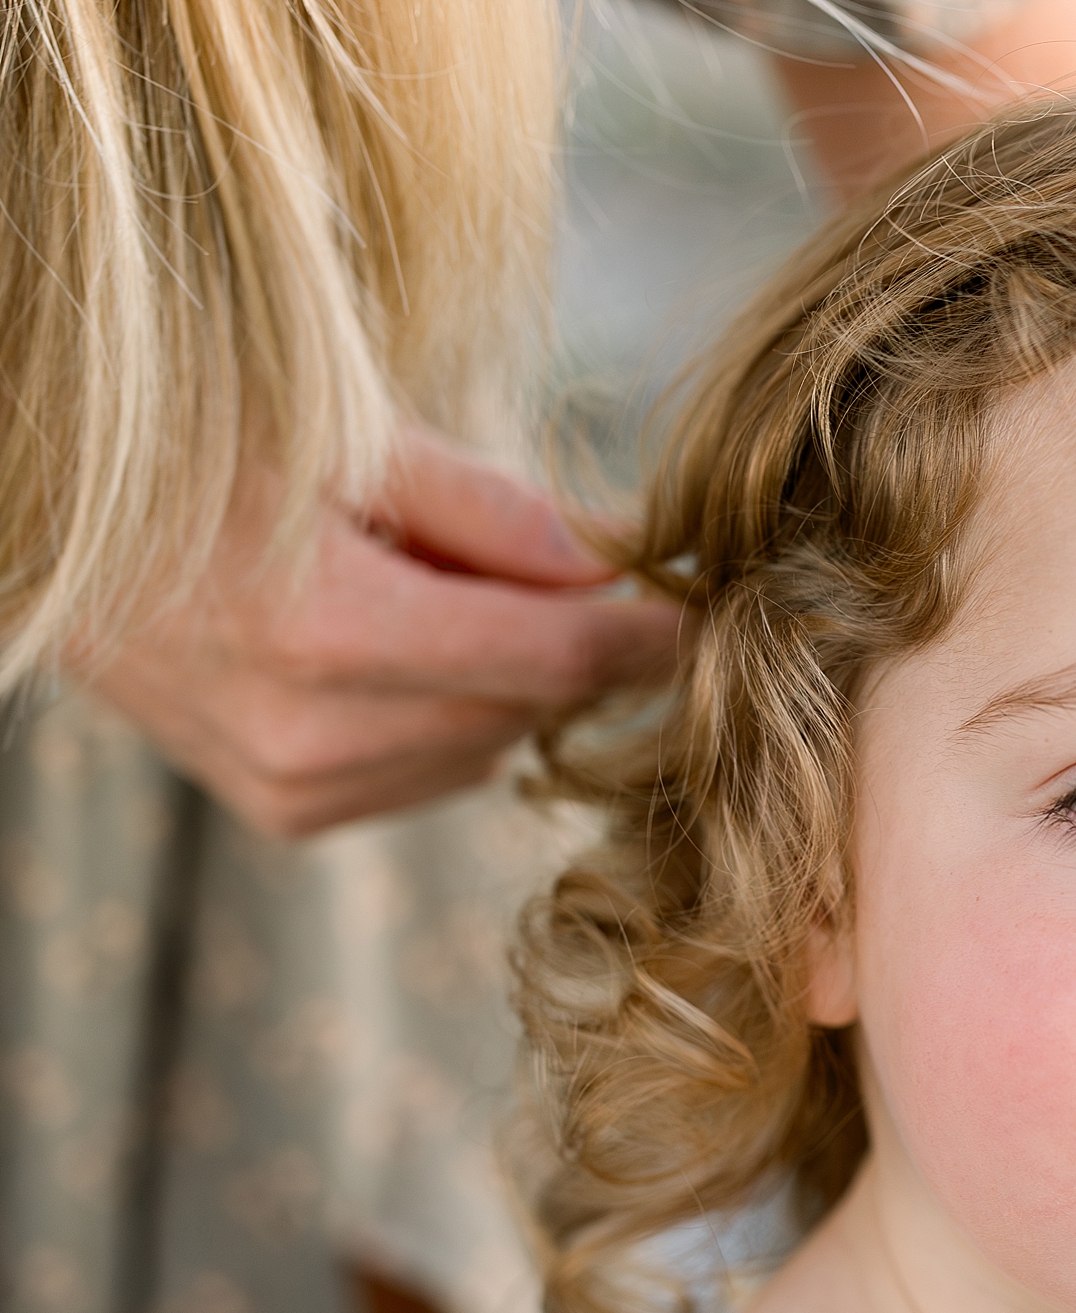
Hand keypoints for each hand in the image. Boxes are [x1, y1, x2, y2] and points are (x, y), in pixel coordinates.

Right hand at [80, 428, 684, 837]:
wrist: (58, 537)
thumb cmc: (197, 449)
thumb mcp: (345, 435)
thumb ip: (495, 509)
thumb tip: (625, 560)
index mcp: (324, 631)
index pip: (552, 659)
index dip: (648, 634)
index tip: (710, 606)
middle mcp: (308, 735)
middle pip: (531, 707)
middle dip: (569, 639)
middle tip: (555, 560)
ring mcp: (294, 788)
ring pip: (492, 746)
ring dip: (503, 677)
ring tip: (423, 586)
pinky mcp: (289, 813)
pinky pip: (435, 772)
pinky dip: (448, 714)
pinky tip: (388, 644)